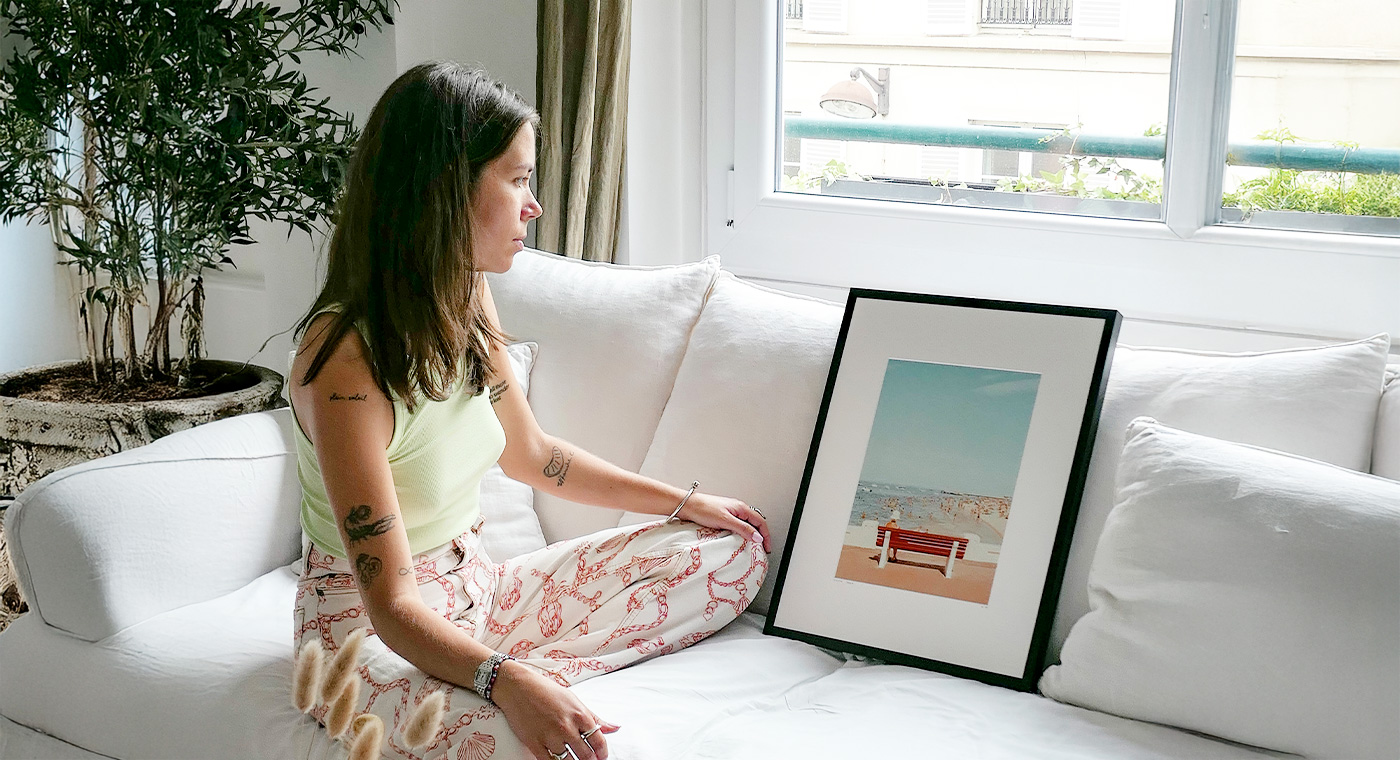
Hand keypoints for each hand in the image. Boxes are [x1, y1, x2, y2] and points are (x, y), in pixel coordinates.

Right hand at [492, 661, 620, 759]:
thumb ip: (595, 717)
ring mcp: (550, 737)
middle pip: (586, 755)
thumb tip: (615, 728)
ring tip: (574, 759)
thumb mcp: (575, 700)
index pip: (599, 742)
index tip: (601, 756)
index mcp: (580, 715)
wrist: (518, 687)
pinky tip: (558, 759)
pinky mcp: (534, 744)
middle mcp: (567, 727)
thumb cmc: (546, 691)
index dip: (603, 753)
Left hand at [679, 492, 771, 552]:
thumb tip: (757, 537)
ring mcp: (730, 513)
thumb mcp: (726, 520)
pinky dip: (740, 535)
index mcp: (741, 508)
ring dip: (750, 536)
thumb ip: (743, 529)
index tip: (766, 547)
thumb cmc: (703, 509)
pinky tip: (736, 541)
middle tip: (760, 549)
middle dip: (760, 536)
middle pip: (755, 524)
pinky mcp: (722, 518)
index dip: (766, 535)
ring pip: (746, 525)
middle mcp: (737, 509)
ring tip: (750, 547)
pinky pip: (736, 527)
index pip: (760, 522)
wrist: (687, 506)